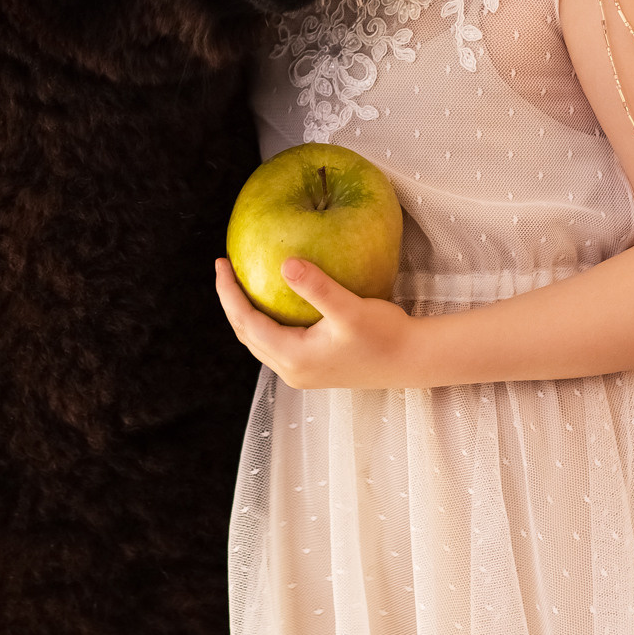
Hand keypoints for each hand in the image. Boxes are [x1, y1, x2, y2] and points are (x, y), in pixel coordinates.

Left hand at [214, 257, 415, 389]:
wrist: (413, 360)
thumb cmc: (385, 336)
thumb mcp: (350, 309)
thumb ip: (317, 287)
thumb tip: (285, 263)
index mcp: (294, 358)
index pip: (246, 323)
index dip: (229, 293)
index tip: (221, 263)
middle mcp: (292, 370)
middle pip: (246, 334)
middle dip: (231, 301)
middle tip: (225, 268)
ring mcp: (302, 371)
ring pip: (259, 340)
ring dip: (246, 312)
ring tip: (241, 282)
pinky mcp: (313, 367)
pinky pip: (276, 342)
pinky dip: (266, 320)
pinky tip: (273, 299)